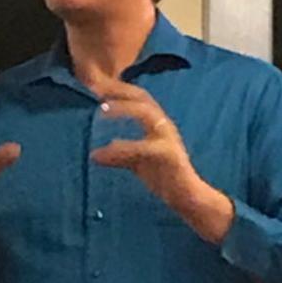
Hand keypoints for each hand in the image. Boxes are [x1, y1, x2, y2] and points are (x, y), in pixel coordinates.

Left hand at [92, 83, 234, 244]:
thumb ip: (119, 154)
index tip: (96, 85)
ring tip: (102, 109)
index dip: (118, 89)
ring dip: (124, 108)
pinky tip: (101, 154)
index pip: (138, 98)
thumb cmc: (164, 177)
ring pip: (146, 113)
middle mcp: (164, 125)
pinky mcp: (167, 153)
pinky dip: (121, 148)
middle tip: (96, 89)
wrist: (187, 197)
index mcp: (158, 124)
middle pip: (143, 97)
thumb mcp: (136, 162)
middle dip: (120, 90)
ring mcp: (167, 138)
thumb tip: (94, 154)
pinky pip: (141, 146)